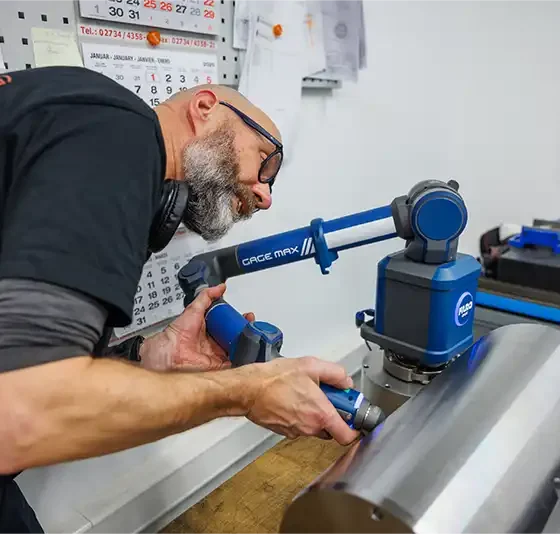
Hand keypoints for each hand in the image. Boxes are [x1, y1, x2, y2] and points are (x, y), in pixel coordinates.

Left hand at [139, 284, 254, 371]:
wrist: (171, 351)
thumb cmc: (177, 333)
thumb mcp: (194, 308)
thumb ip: (207, 296)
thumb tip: (220, 287)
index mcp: (209, 329)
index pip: (228, 324)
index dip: (237, 320)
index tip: (246, 316)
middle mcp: (213, 342)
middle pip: (234, 336)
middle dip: (245, 331)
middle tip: (252, 325)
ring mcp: (216, 354)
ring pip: (236, 349)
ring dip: (246, 343)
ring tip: (254, 336)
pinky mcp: (218, 365)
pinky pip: (233, 363)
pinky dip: (242, 359)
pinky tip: (249, 352)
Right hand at [239, 356, 359, 445]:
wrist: (248, 389)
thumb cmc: (274, 379)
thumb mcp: (310, 366)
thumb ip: (335, 373)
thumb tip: (346, 382)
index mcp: (321, 414)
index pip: (348, 436)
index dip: (354, 428)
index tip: (352, 414)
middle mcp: (310, 427)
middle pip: (331, 428)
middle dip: (331, 413)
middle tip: (325, 395)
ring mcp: (297, 431)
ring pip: (315, 426)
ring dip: (314, 412)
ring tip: (304, 392)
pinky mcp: (284, 431)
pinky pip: (300, 425)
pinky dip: (300, 414)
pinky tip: (291, 398)